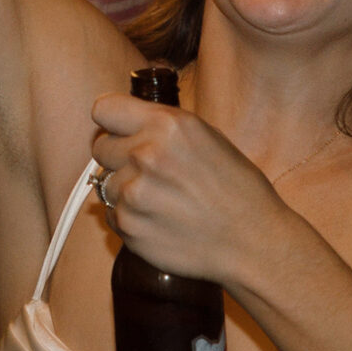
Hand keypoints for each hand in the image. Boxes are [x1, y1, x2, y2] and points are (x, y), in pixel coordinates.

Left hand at [87, 90, 297, 287]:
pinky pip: (111, 213)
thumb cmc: (236, 189)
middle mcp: (145, 154)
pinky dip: (130, 217)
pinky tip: (159, 220)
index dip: (112, 122)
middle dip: (119, 156)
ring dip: (125, 190)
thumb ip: (162, 126)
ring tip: (160, 200)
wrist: (250, 241)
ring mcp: (133, 192)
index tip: (119, 131)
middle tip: (148, 171)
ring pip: (105, 182)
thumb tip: (126, 123)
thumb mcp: (206, 137)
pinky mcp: (128, 226)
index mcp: (167, 125)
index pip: (104, 109)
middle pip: (100, 147)